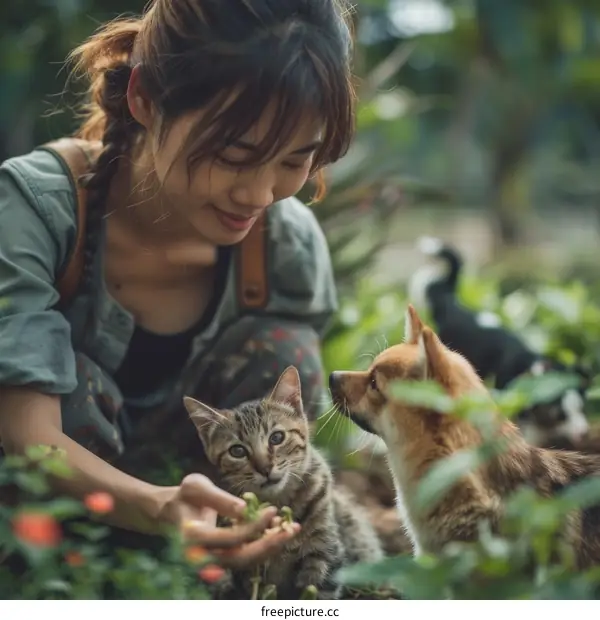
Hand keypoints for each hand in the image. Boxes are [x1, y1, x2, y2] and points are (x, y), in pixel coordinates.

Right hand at [160, 473, 299, 567]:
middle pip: (241, 558)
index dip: (253, 528)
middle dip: (269, 545)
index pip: (230, 539)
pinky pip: (246, 555)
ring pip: (246, 560)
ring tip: (292, 529)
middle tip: (292, 529)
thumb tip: (245, 509)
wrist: (170, 512)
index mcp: (193, 537)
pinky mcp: (222, 556)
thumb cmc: (184, 496)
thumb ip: (220, 498)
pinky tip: (280, 528)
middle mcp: (202, 555)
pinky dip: (264, 544)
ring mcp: (213, 559)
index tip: (272, 510)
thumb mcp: (196, 486)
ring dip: (271, 546)